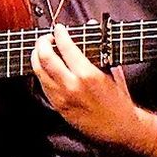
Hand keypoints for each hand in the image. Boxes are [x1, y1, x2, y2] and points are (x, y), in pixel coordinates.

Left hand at [31, 23, 139, 145]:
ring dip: (37, 57)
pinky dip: (41, 73)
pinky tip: (44, 68)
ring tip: (41, 50)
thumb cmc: (119, 100)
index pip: (65, 47)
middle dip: (42, 43)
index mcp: (87, 74)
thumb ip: (99, 49)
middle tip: (45, 37)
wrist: (119, 128)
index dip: (59, 34)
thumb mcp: (112, 71)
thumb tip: (91, 28)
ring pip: (38, 72)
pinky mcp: (58, 107)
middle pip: (45, 58)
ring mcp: (62, 97)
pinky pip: (43, 86)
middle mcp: (71, 85)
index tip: (59, 28)